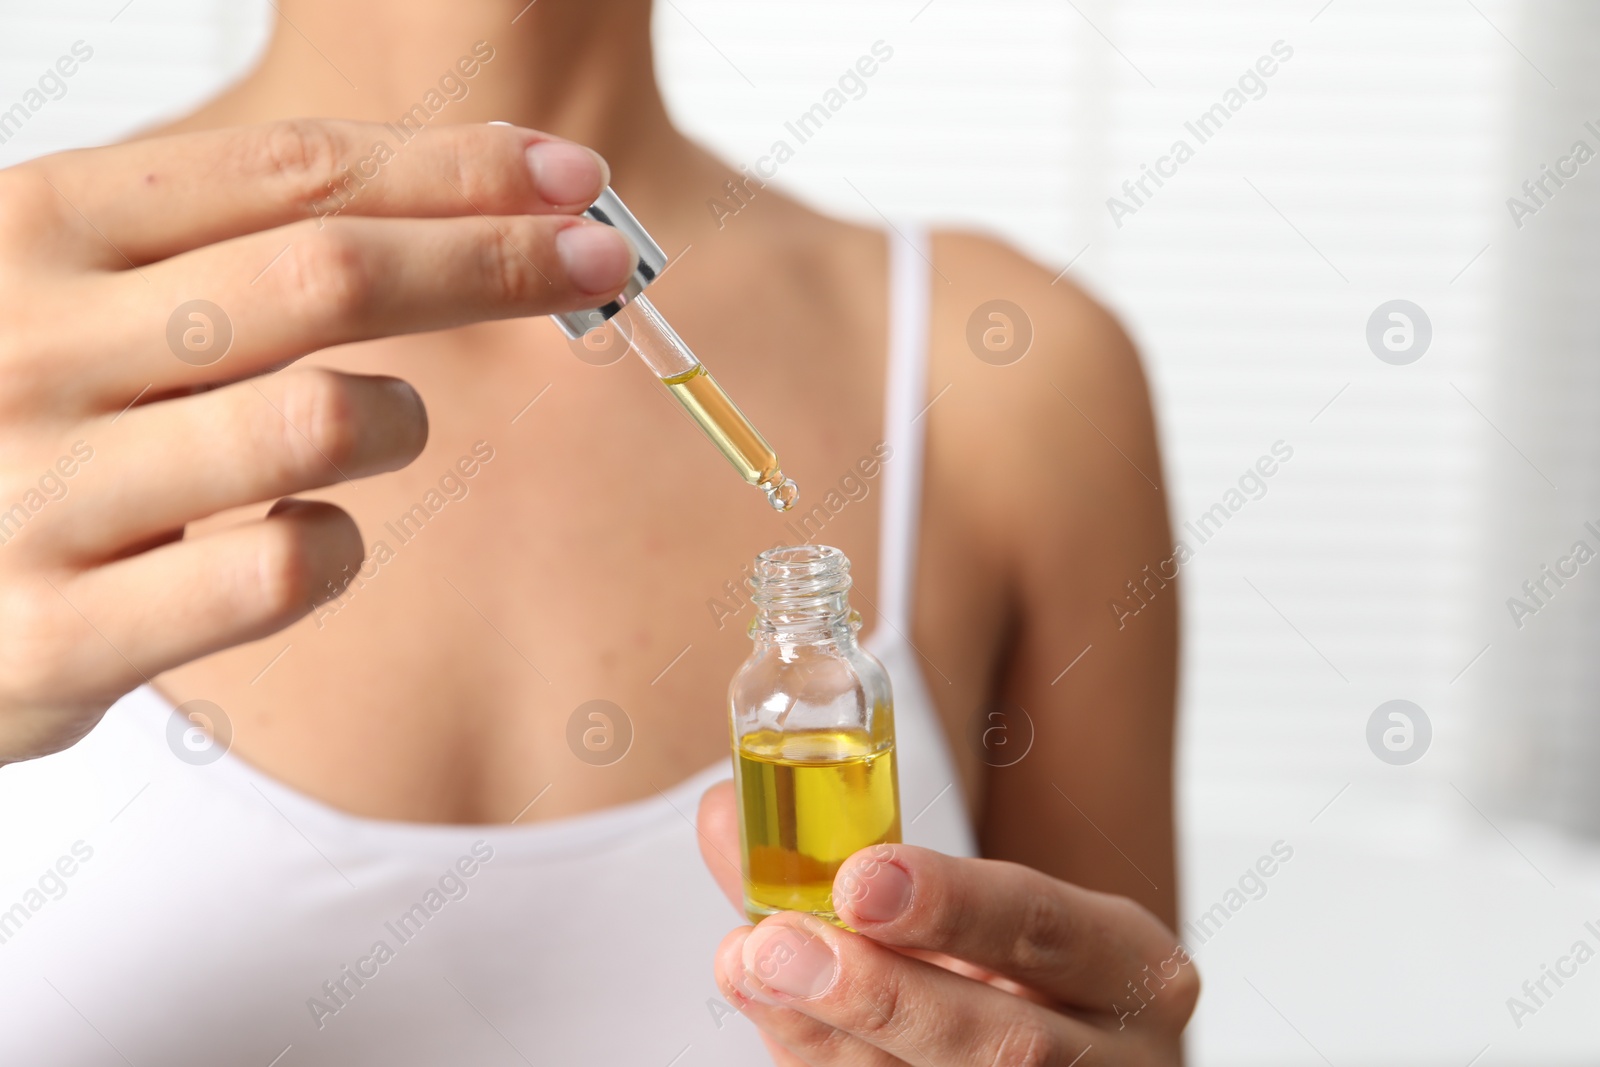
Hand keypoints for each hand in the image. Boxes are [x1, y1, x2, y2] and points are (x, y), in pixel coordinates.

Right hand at [0, 119, 632, 764]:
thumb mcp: (65, 289)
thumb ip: (214, 242)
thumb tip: (446, 196)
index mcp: (38, 229)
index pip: (293, 173)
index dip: (454, 170)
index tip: (570, 177)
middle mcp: (34, 344)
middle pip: (332, 274)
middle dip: (496, 257)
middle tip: (602, 260)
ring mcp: (43, 493)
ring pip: (322, 419)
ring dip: (405, 416)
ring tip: (390, 425)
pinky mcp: (60, 635)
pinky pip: (282, 571)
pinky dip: (338, 545)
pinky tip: (310, 537)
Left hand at [697, 782, 1196, 1064]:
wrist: (1070, 1056)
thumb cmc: (1009, 974)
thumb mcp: (968, 911)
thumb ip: (854, 863)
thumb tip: (724, 812)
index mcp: (1128, 964)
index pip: (1047, 927)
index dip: (953, 905)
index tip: (859, 877)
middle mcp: (1116, 1056)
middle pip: (1006, 1045)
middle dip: (882, 996)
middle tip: (779, 945)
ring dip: (837, 1040)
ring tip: (754, 975)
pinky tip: (777, 1021)